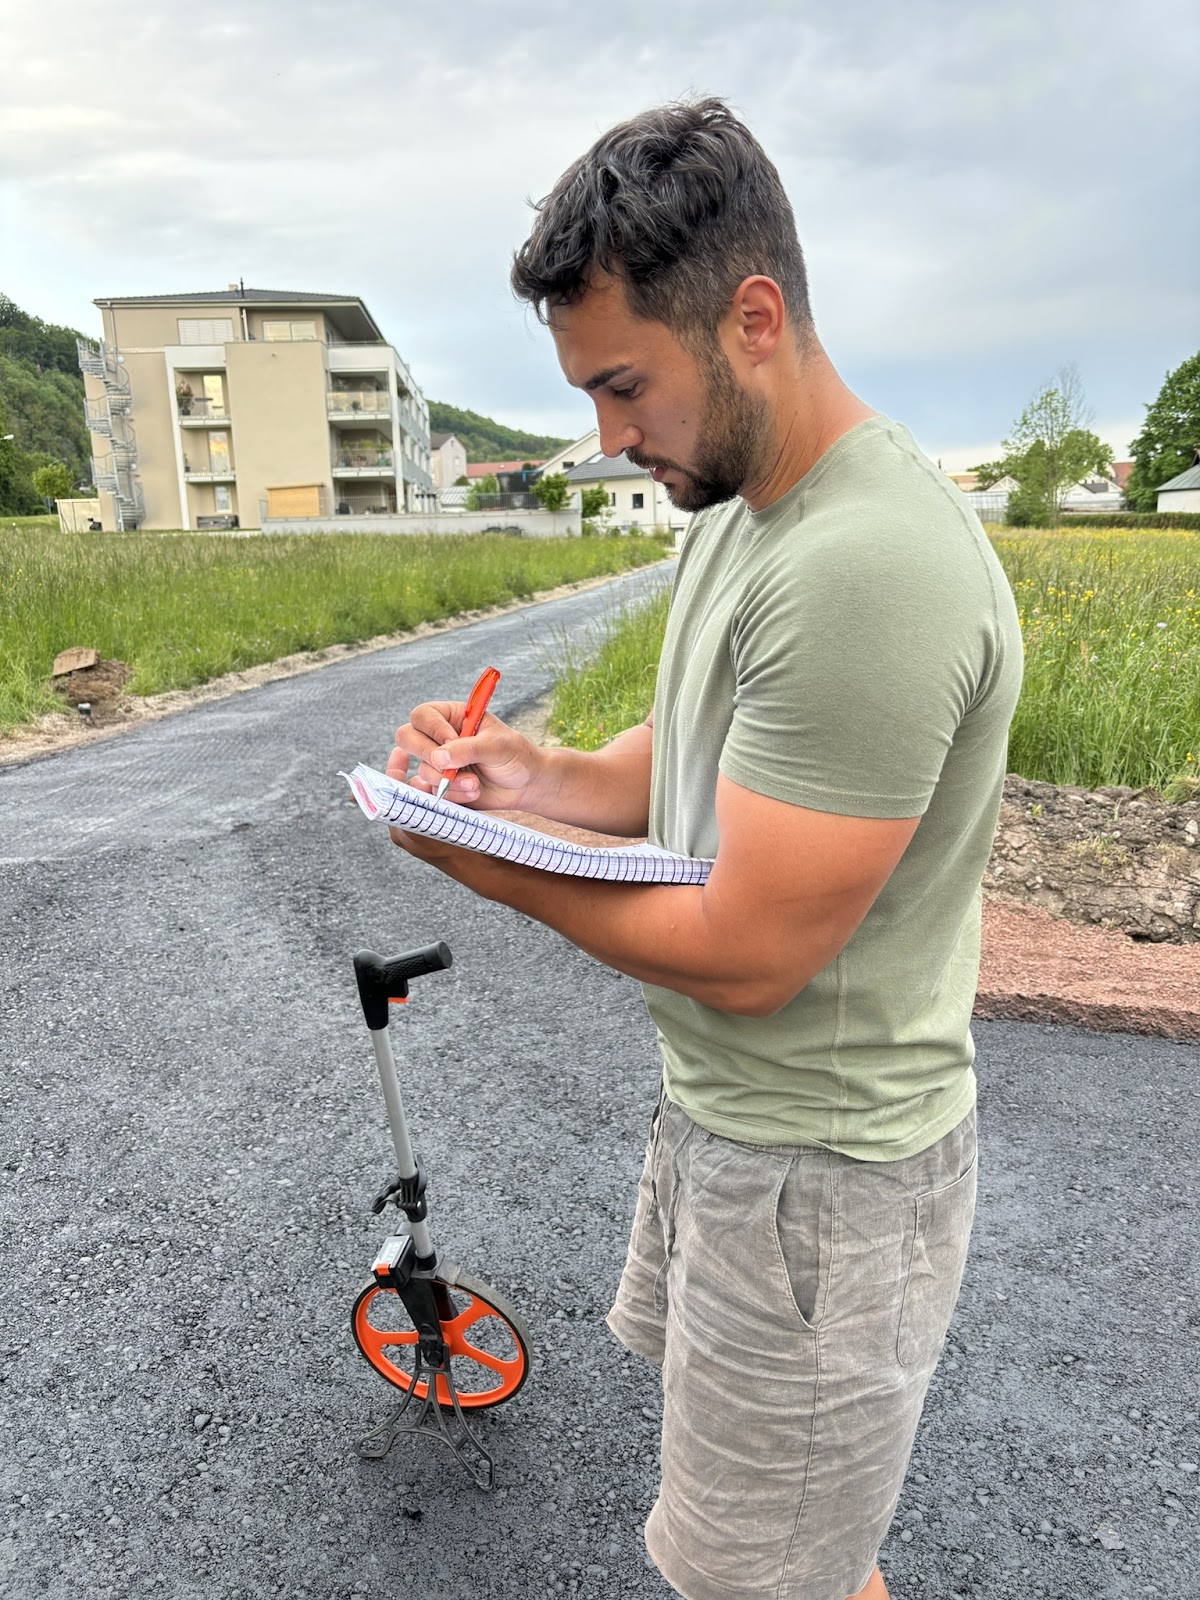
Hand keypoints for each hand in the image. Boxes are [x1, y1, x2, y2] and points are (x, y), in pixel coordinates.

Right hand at [388, 700, 546, 811]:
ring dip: (448, 780)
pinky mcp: (441, 785)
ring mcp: (438, 763)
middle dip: (428, 755)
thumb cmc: (515, 756)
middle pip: (407, 738)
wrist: (526, 785)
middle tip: (450, 767)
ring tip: (475, 783)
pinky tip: (474, 791)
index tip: (452, 741)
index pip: (422, 715)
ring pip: (423, 770)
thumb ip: (467, 748)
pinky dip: (453, 795)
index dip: (432, 729)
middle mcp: (439, 738)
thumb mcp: (496, 745)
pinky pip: (433, 791)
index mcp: (451, 717)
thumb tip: (439, 758)